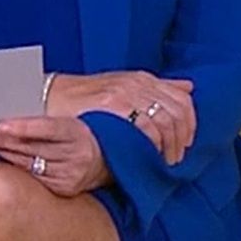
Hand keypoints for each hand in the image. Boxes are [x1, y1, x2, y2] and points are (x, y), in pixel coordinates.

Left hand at [0, 115, 107, 196]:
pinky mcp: (65, 189)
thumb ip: (44, 121)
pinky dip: (18, 167)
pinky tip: (5, 158)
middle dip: (5, 140)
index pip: (48, 129)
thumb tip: (11, 110)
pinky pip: (34, 177)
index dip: (23, 127)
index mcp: (78, 133)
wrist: (107, 158)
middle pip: (33, 148)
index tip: (0, 126)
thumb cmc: (79, 134)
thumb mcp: (68, 122)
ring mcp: (70, 175)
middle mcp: (76, 156)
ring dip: (6, 153)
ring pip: (30, 164)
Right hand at [45, 71, 196, 164]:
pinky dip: (153, 144)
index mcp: (143, 79)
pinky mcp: (113, 105)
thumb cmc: (85, 99)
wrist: (50, 97)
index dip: (190, 124)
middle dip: (182, 139)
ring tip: (164, 161)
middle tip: (176, 157)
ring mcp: (126, 92)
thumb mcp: (123, 87)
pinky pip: (146, 126)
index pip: (182, 99)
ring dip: (170, 146)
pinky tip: (148, 155)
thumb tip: (188, 87)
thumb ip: (156, 88)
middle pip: (178, 112)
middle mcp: (138, 83)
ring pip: (166, 121)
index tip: (186, 143)